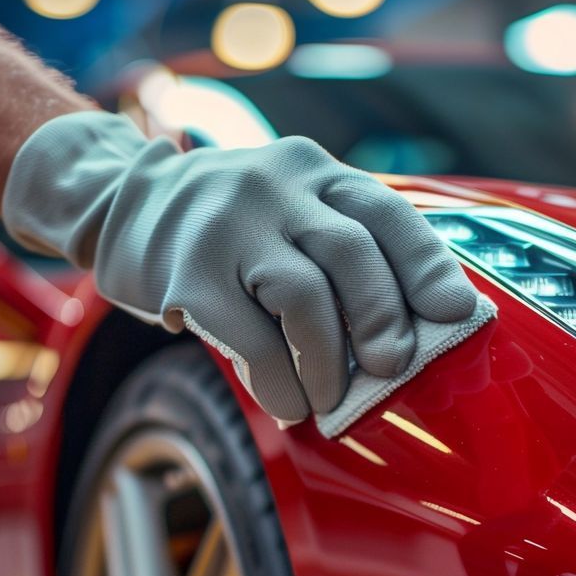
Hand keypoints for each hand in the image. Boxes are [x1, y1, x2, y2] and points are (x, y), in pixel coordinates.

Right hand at [3, 111, 477, 420]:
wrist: (118, 202)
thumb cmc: (230, 228)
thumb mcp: (288, 211)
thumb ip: (340, 255)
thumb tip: (407, 340)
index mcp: (314, 173)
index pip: (386, 214)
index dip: (427, 266)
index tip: (456, 313)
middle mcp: (276, 188)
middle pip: (351, 251)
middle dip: (383, 317)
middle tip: (394, 366)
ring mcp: (228, 225)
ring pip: (303, 293)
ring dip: (329, 358)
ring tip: (331, 396)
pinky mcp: (188, 271)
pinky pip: (247, 335)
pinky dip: (279, 380)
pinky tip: (289, 402)